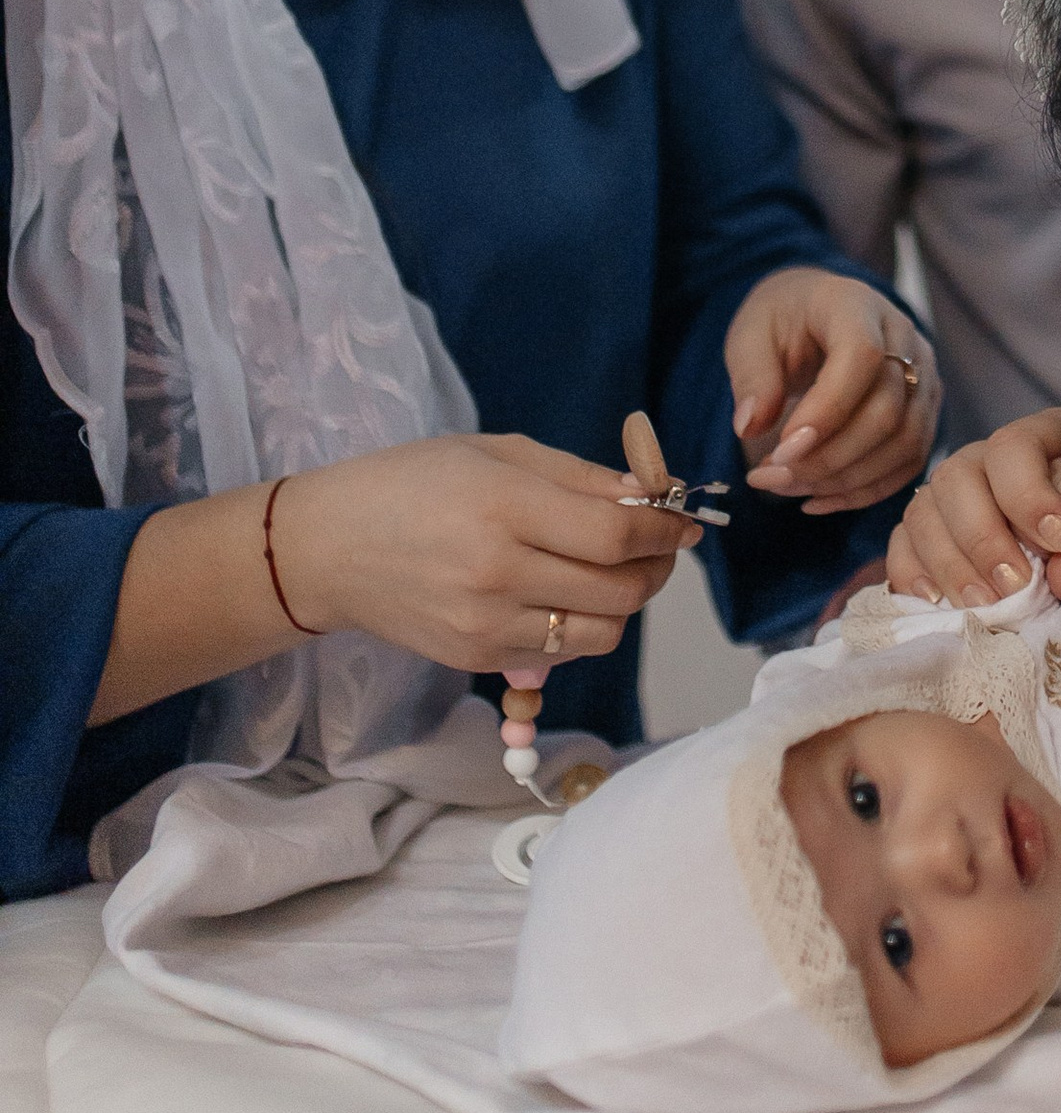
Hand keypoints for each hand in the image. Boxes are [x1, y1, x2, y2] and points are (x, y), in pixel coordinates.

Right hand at [275, 433, 701, 674]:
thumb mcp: (495, 453)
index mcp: (503, 508)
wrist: (327, 548)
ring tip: (612, 572)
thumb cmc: (411, 483)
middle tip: (658, 546)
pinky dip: (581, 627)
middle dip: (656, 568)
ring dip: (624, 604)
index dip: (665, 530)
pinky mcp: (477, 660)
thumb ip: (578, 477)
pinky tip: (565, 595)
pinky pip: (561, 654)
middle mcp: (497, 574)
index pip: (615, 536)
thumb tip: (650, 498)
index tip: (682, 521)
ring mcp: (486, 626)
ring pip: (601, 633)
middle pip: (620, 591)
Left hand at [726, 268, 938, 513]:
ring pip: (905, 443)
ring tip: (788, 488)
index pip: (863, 357)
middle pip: (888, 411)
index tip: (780, 449)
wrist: (815, 313)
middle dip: (828, 458)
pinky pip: (909, 462)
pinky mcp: (925, 411)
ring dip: (845, 480)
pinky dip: (865, 491)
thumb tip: (750, 427)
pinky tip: (818, 498)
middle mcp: (904, 338)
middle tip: (771, 477)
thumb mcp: (750, 336)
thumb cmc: (782, 322)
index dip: (827, 411)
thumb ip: (752, 376)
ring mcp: (924, 375)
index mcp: (856, 306)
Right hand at [886, 409, 1060, 606]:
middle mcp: (1003, 455)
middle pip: (959, 475)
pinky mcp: (950, 533)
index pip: (1017, 444)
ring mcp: (970, 492)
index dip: (1027, 492)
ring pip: (927, 507)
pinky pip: (908, 541)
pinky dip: (913, 570)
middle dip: (982, 535)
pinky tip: (937, 604)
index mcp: (1060, 435)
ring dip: (948, 560)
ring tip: (987, 606)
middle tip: (1017, 586)